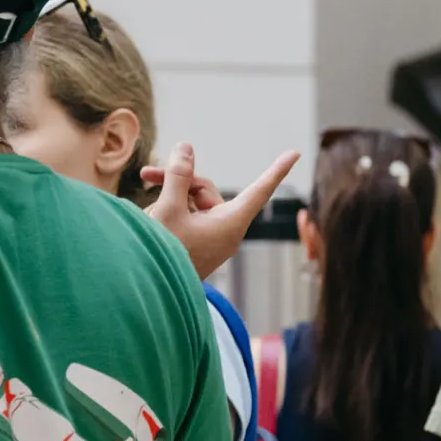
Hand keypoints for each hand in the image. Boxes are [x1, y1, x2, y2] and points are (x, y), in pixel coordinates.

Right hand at [140, 143, 300, 279]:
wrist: (147, 292)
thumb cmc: (163, 253)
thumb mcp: (168, 208)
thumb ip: (178, 176)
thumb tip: (185, 148)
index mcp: (230, 223)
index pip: (259, 190)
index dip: (276, 170)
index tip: (294, 153)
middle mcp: (224, 230)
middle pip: (206, 191)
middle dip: (178, 181)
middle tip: (145, 175)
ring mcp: (209, 239)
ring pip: (191, 203)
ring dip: (167, 199)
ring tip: (146, 213)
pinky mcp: (195, 245)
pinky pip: (186, 218)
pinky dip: (168, 213)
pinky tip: (148, 221)